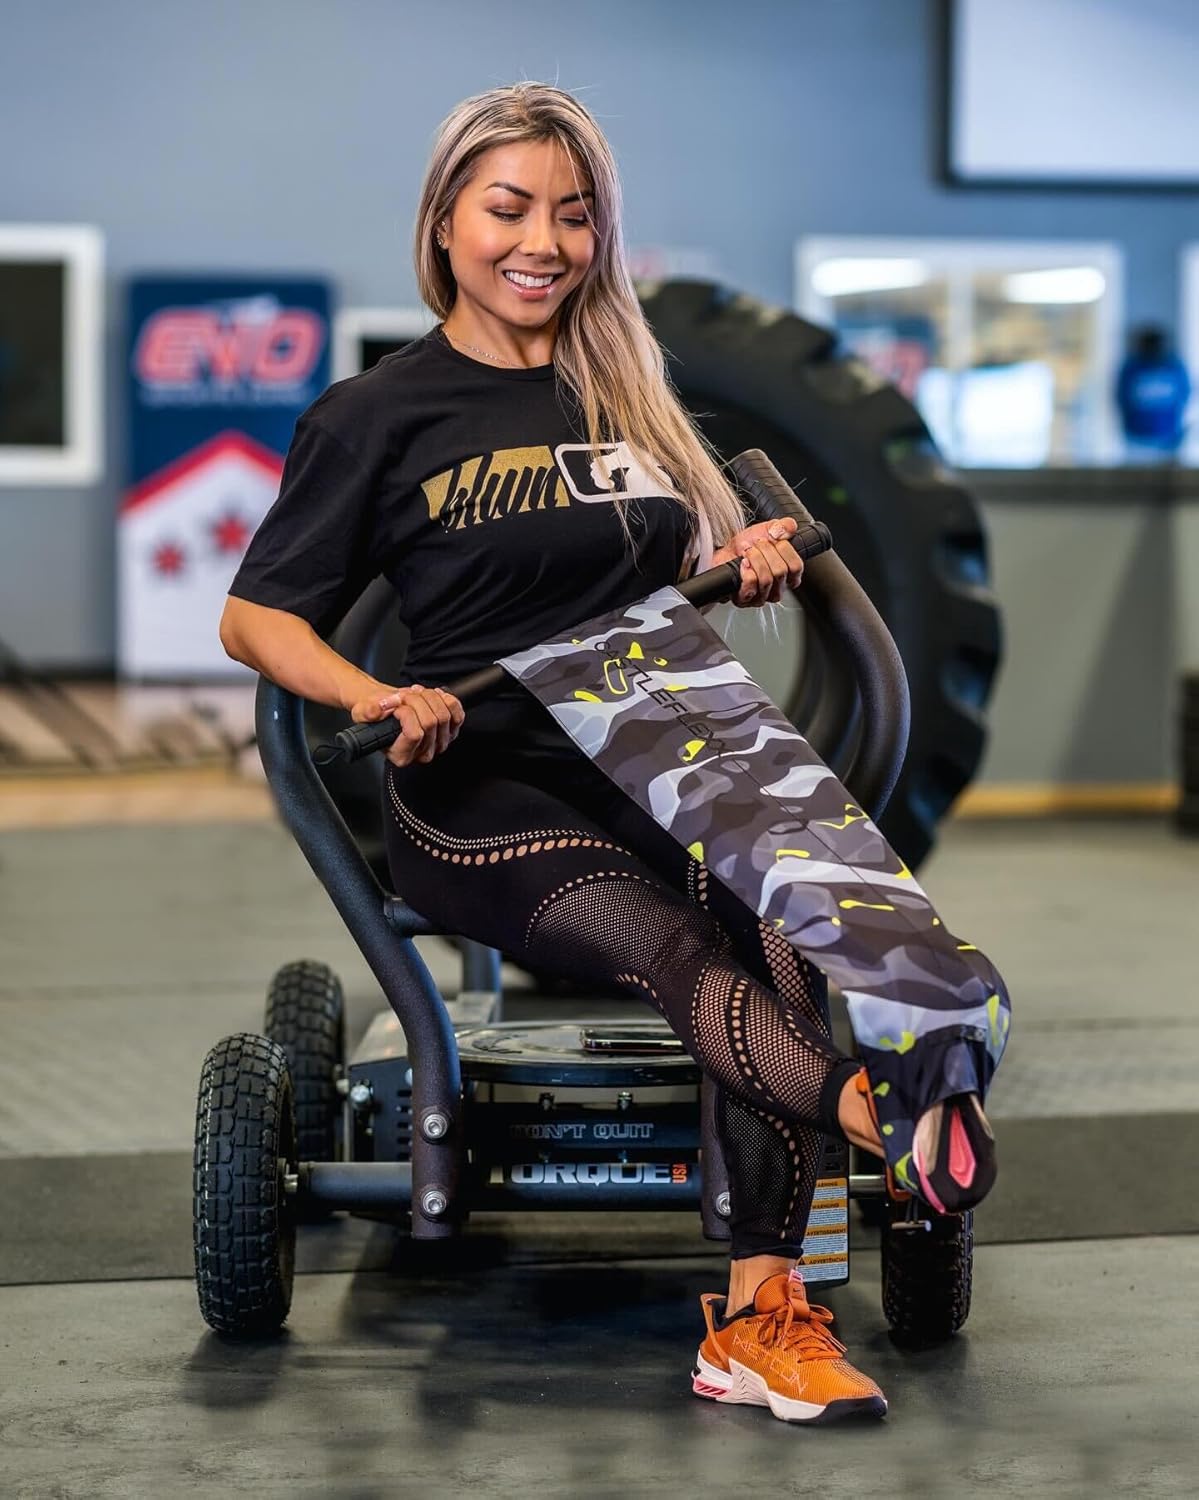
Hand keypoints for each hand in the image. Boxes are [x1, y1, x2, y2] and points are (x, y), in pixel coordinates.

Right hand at [349, 684, 464, 767]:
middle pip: (431, 722)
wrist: (387, 708)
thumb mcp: (362, 712)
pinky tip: (433, 696)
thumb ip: (368, 711)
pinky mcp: (450, 731)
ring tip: (414, 695)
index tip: (396, 706)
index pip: (414, 734)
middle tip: (404, 696)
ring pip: (444, 715)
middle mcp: (422, 753)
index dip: (406, 713)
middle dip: (416, 701)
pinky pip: (457, 713)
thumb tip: (379, 710)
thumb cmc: (376, 716)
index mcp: (401, 755)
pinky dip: (445, 699)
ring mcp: (439, 743)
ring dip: (428, 698)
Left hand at [711, 517, 803, 606]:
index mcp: (789, 575)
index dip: (784, 549)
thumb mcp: (768, 529)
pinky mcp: (744, 600)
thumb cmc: (747, 546)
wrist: (725, 553)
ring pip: (766, 580)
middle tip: (756, 545)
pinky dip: (746, 571)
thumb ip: (784, 526)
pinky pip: (750, 587)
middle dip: (766, 552)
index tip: (773, 539)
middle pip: (780, 572)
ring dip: (755, 560)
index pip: (796, 566)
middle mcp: (777, 588)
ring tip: (747, 552)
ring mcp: (761, 597)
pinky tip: (742, 564)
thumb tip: (788, 529)